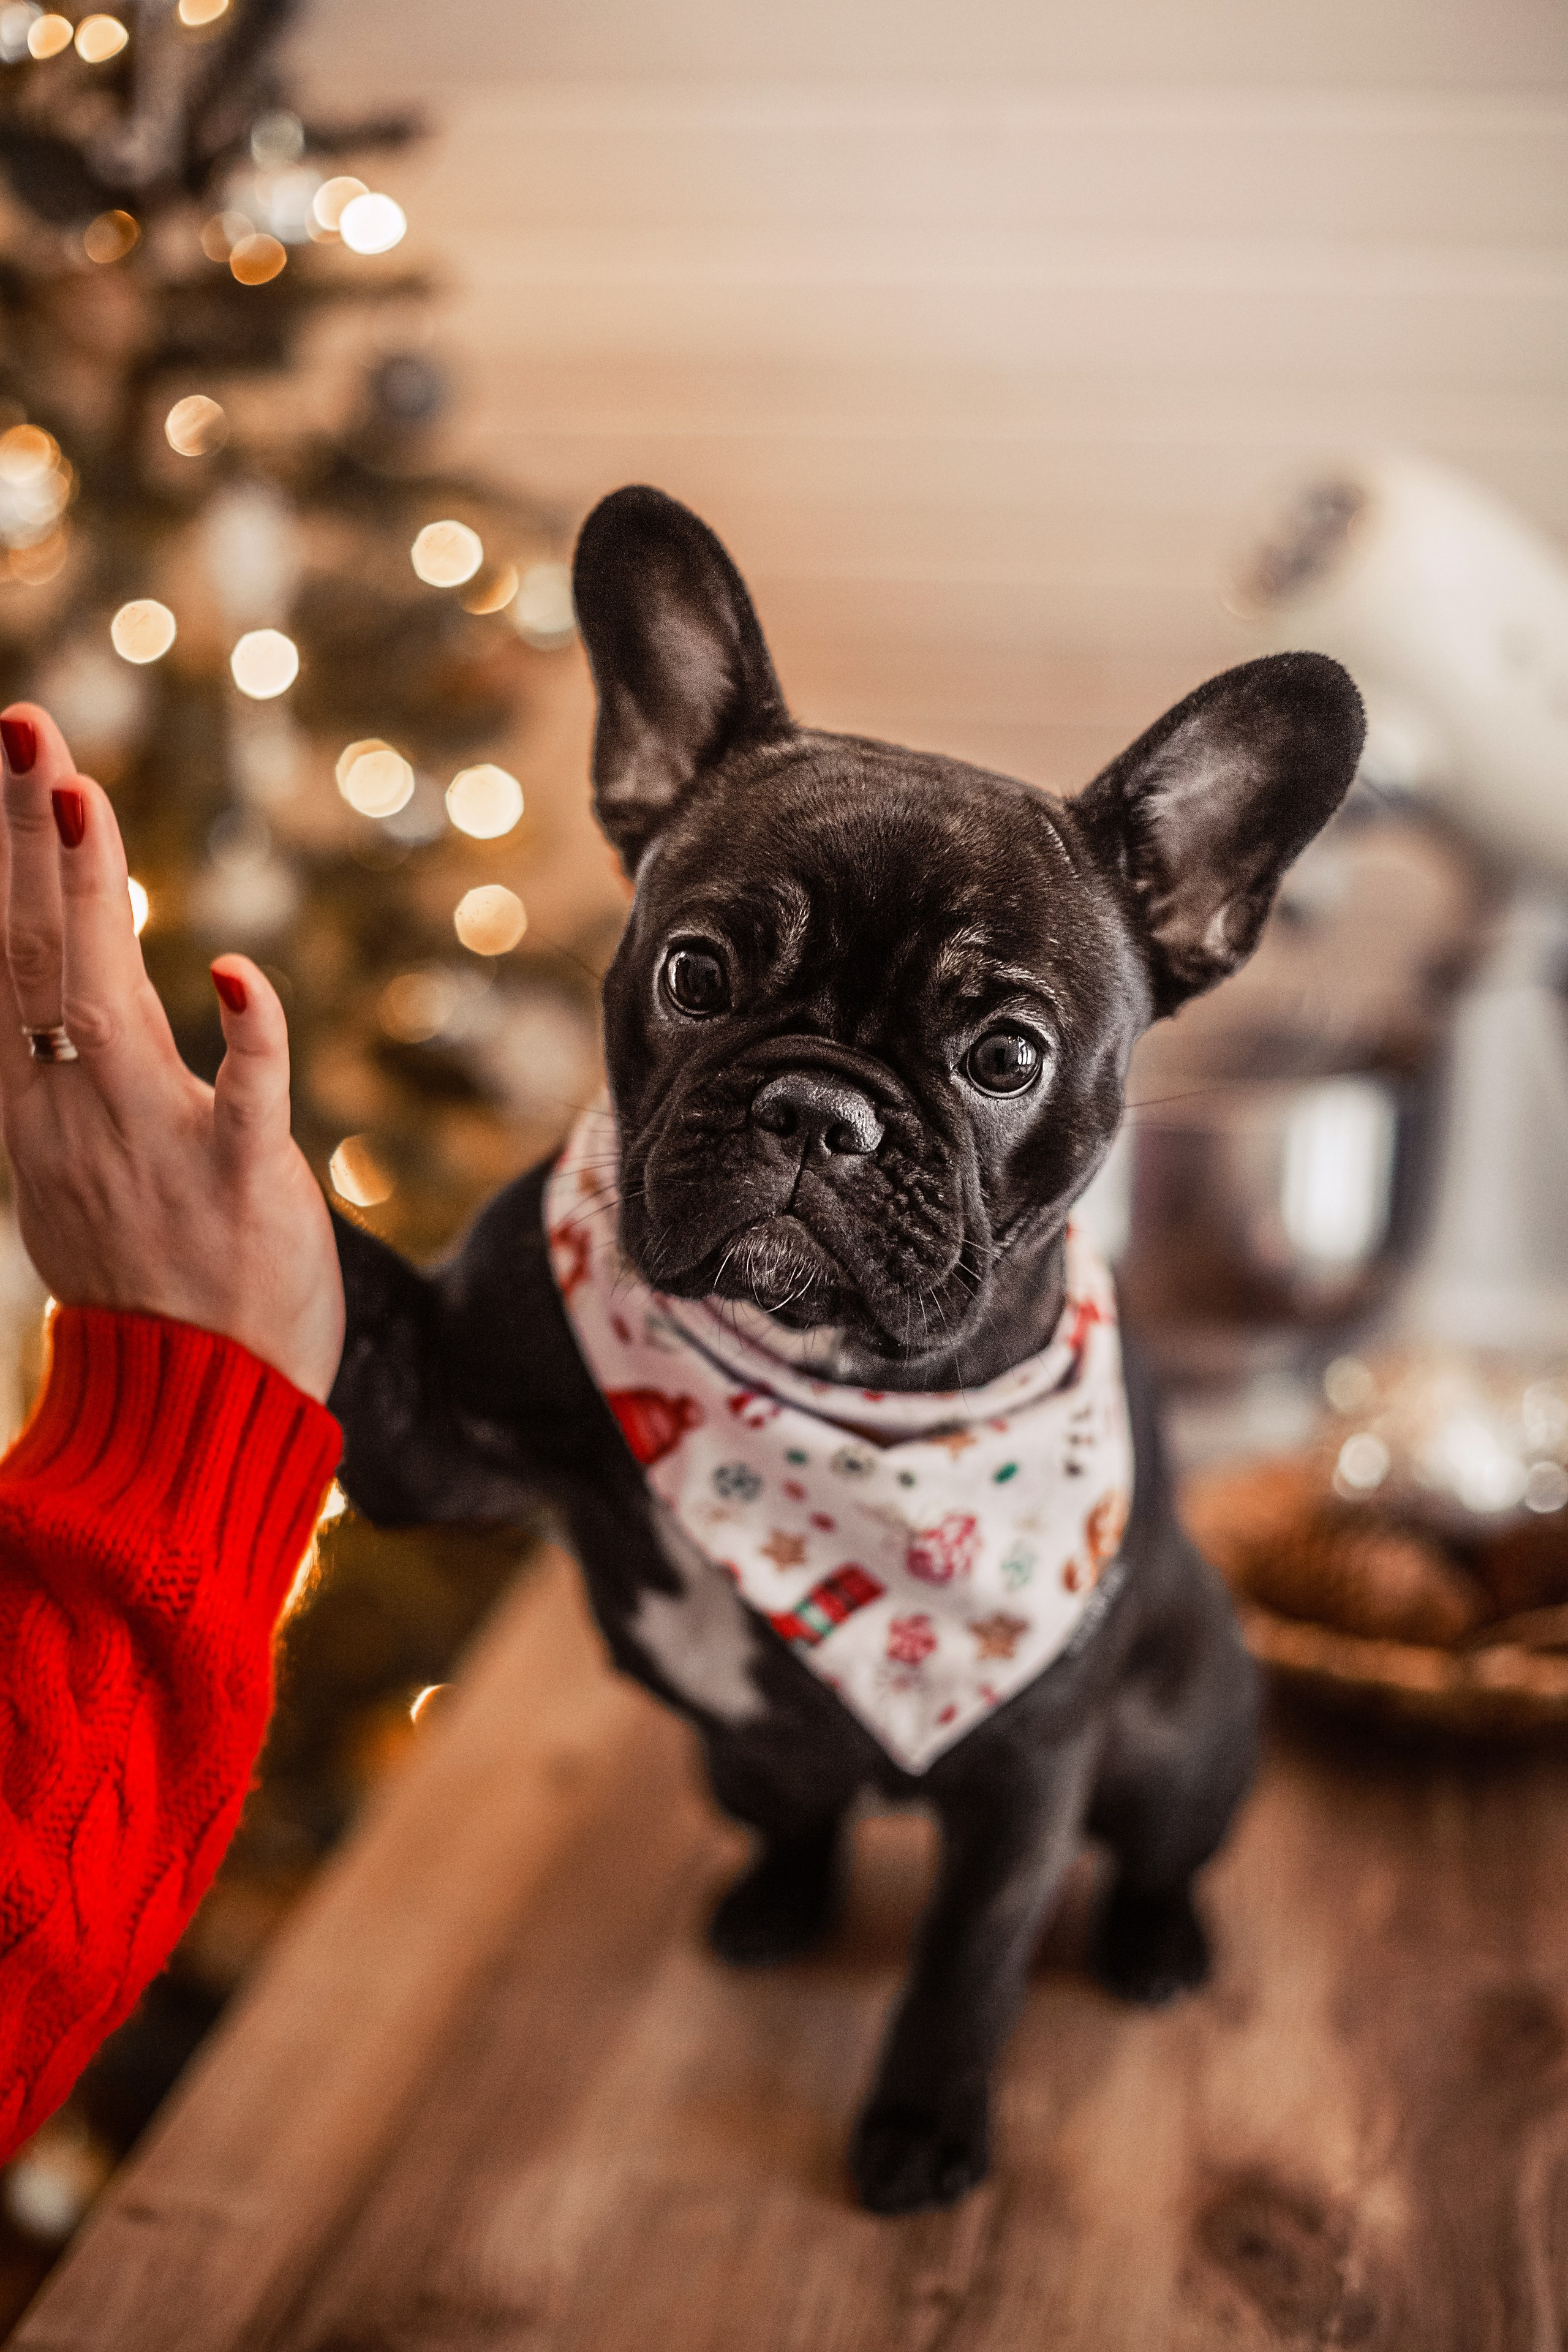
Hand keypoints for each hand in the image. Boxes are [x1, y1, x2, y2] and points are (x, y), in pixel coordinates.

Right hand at [0, 703, 344, 1402]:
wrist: (188, 1404)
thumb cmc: (150, 1278)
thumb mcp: (81, 1161)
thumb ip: (75, 1066)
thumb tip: (63, 988)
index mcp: (45, 1099)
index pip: (14, 954)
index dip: (6, 857)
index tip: (10, 762)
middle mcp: (81, 1107)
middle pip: (44, 948)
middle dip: (30, 834)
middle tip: (23, 727)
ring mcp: (154, 1143)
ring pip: (111, 999)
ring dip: (96, 896)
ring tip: (77, 798)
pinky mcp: (237, 1184)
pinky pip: (245, 1100)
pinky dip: (247, 1037)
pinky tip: (235, 969)